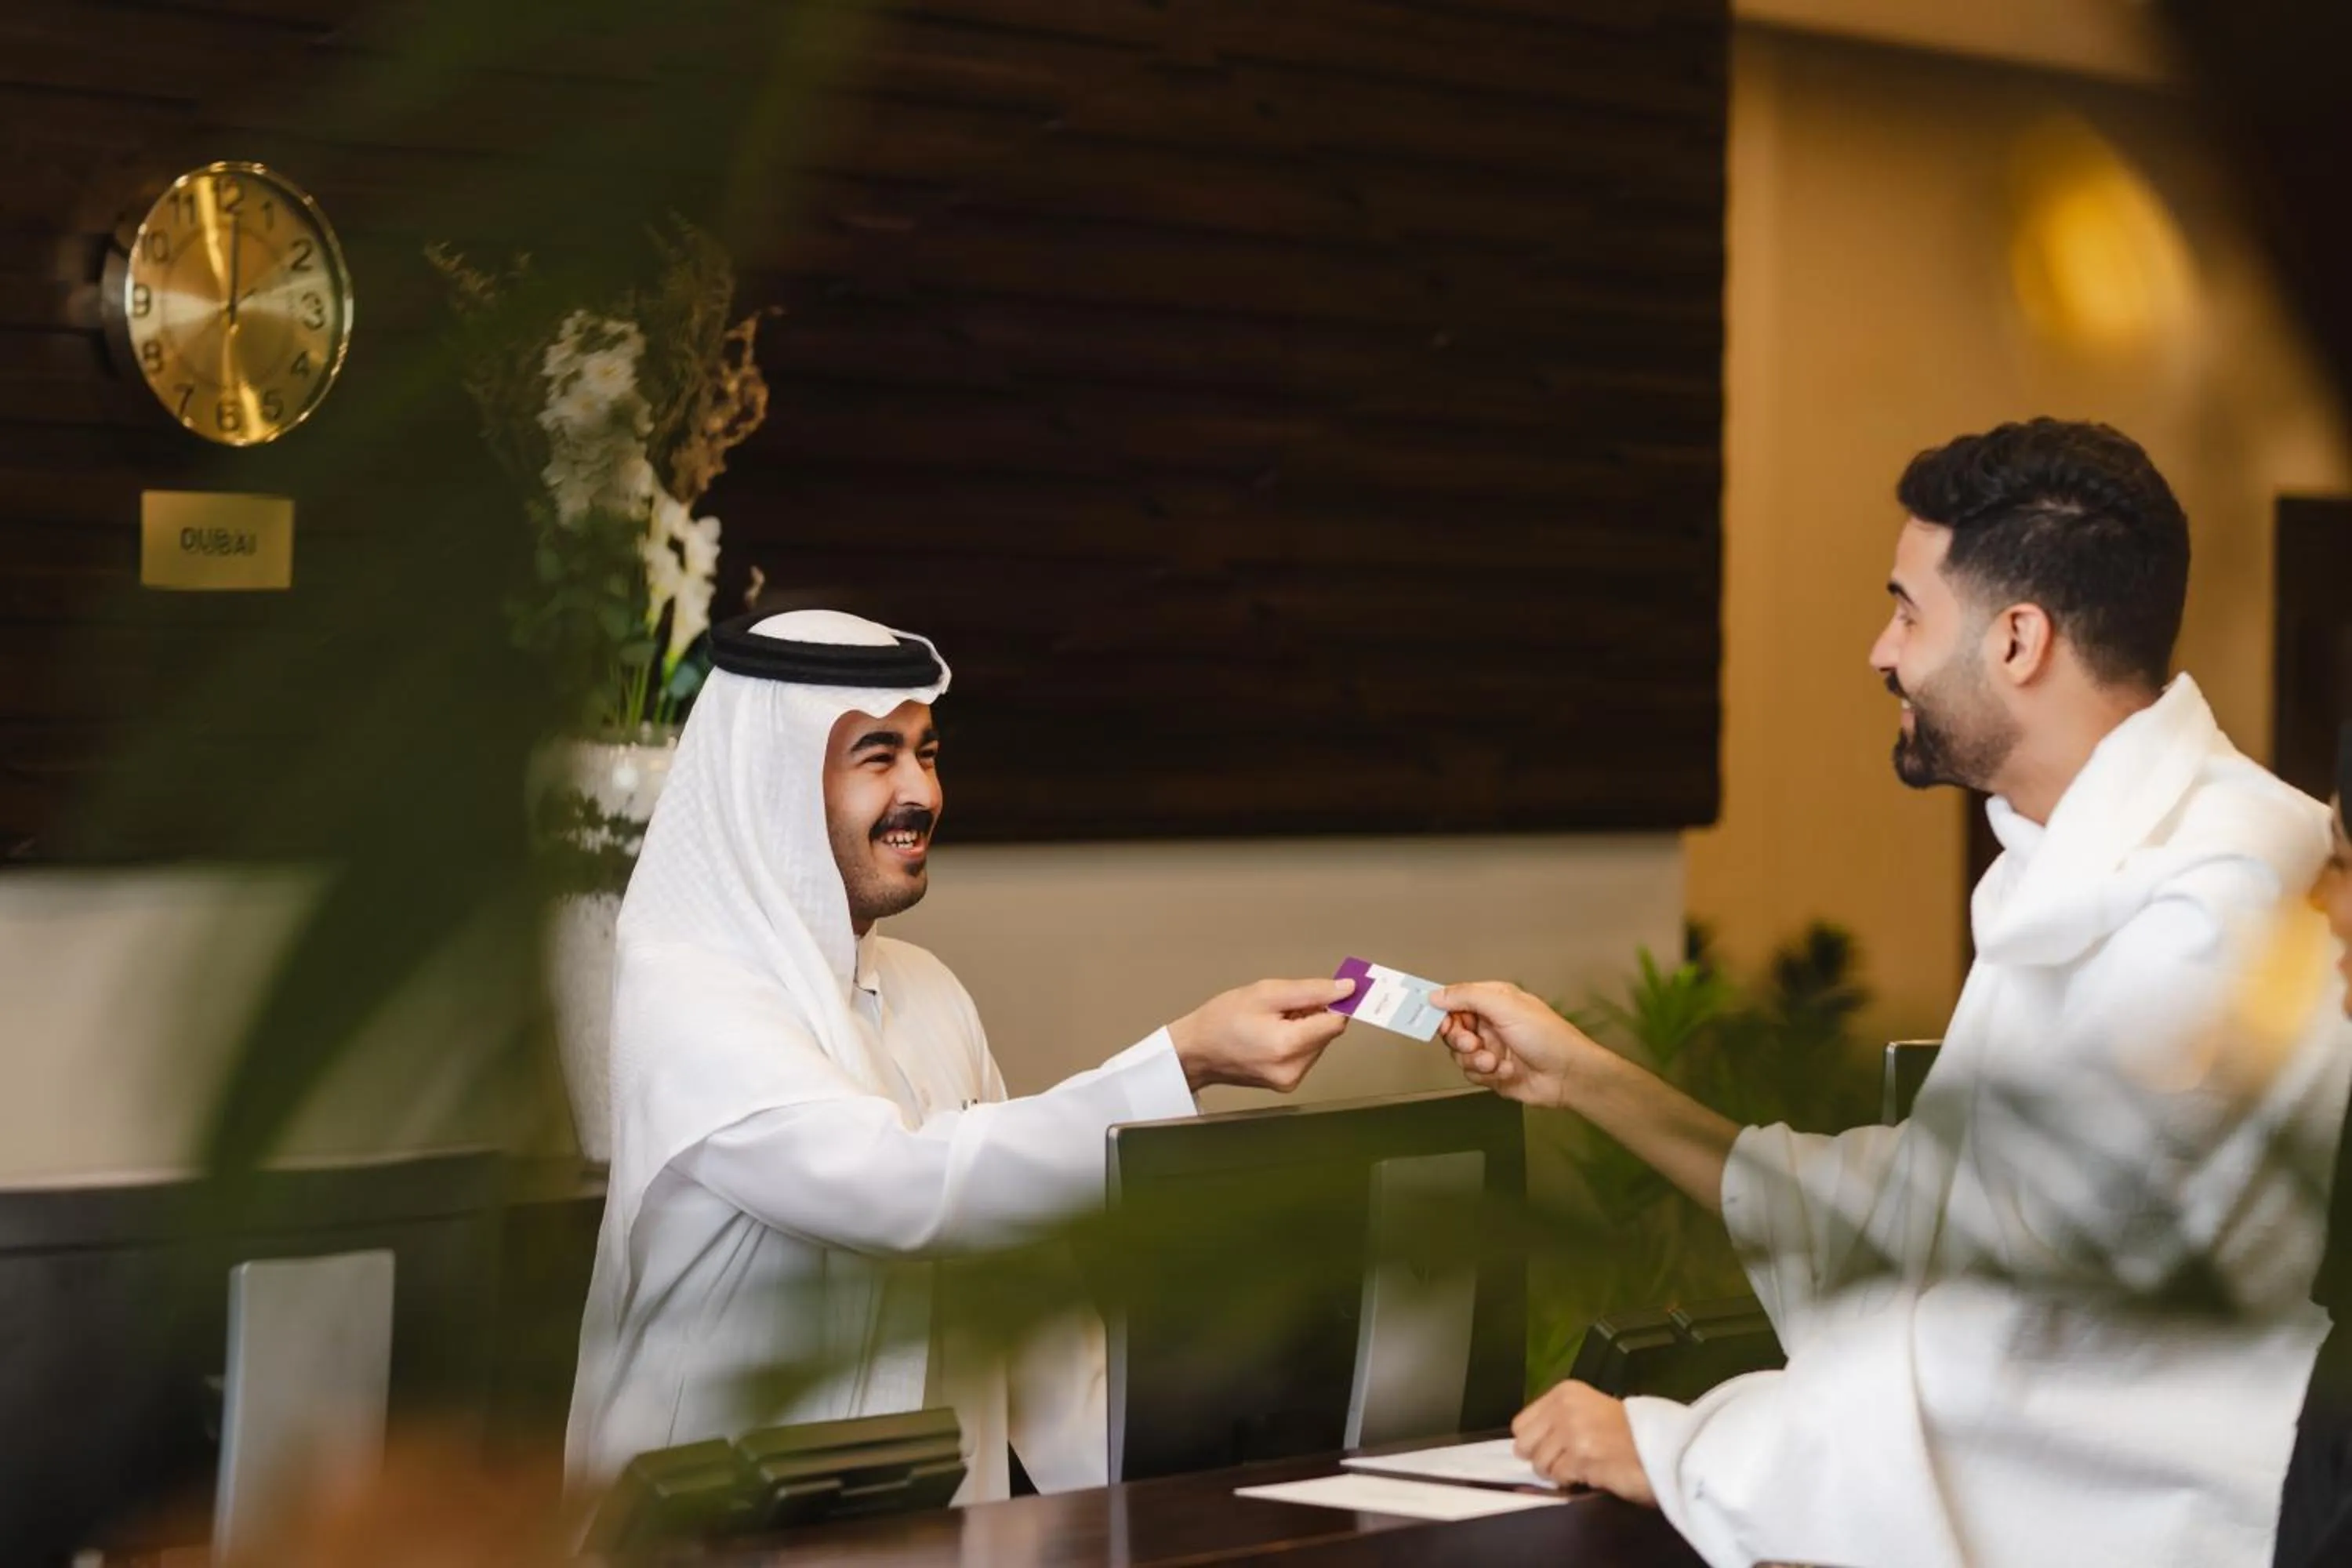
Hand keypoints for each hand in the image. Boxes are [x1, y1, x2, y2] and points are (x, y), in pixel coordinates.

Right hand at [1169, 976, 1353, 1092]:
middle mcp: (1293, 1069)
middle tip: (1282, 1006)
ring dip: (1305, 1027)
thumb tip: (1347, 989)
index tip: (1330, 989)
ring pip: (1318, 1043)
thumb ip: (1311, 991)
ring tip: (1272, 1021)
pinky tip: (1272, 1034)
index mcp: (1288, 1046)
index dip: (1335, 1002)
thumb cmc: (1222, 1020)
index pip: (1336, 1022)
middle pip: (1327, 1033)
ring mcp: (1290, 1080)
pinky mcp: (1286, 1084)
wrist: (1195, 1051)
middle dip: (1313, 1014)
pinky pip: (1305, 1054)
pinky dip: (1296, 1040)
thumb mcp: (1265, 993)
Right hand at [1429, 981, 1604, 1110]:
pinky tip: (1506, 1071)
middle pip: (1453, 1030)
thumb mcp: (1506, 1007)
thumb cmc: (1548, 1037)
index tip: (1438, 1022)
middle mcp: (1490, 1024)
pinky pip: (1472, 1074)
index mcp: (1493, 1001)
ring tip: (1494, 1061)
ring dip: (1475, 1060)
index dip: (1443, 1012)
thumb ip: (1468, 996)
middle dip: (1459, 1039)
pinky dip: (1487, 1074)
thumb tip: (1437, 994)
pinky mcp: (1493, 1072)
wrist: (1568, 1076)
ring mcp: (1491, 1048)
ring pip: (1460, 1054)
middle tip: (1471, 1043)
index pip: (1456, 1001)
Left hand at [1512, 1380, 1654, 1505]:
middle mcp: (1564, 1407)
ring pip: (1540, 1464)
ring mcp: (1572, 1432)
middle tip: (1565, 1462)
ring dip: (1558, 1472)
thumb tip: (1528, 1444)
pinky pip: (1559, 1476)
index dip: (1534, 1441)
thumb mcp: (1589, 1410)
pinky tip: (1590, 1473)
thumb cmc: (1629, 1431)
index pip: (1521, 1423)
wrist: (1662, 1446)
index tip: (1551, 1448)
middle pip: (1524, 1444)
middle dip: (1541, 1458)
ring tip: (1582, 1467)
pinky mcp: (1581, 1457)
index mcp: (1565, 1392)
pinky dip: (1571, 1481)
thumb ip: (1559, 1418)